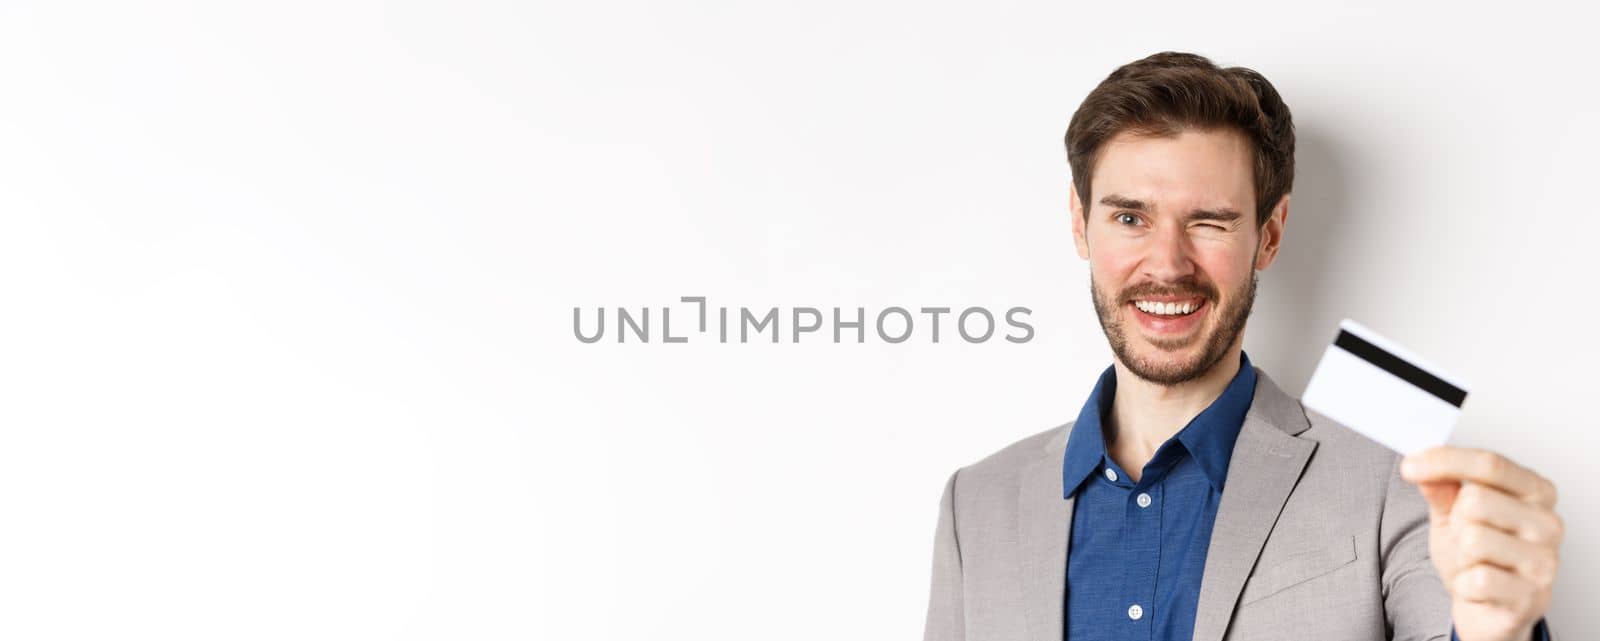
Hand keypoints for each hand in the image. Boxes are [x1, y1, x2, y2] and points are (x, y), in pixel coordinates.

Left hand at [1401, 446, 1562, 640]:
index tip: (1409, 466)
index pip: (1490, 464)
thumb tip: (1422, 466)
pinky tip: (1478, 586)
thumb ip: (1441, 488)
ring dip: (1459, 554)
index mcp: (1536, 492)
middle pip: (1476, 500)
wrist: (1488, 607)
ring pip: (1473, 540)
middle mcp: (1548, 523)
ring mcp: (1544, 561)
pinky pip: (1476, 580)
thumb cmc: (1477, 555)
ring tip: (1473, 563)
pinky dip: (1463, 584)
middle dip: (1455, 521)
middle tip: (1463, 538)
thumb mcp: (1452, 514)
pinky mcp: (1531, 596)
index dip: (1445, 461)